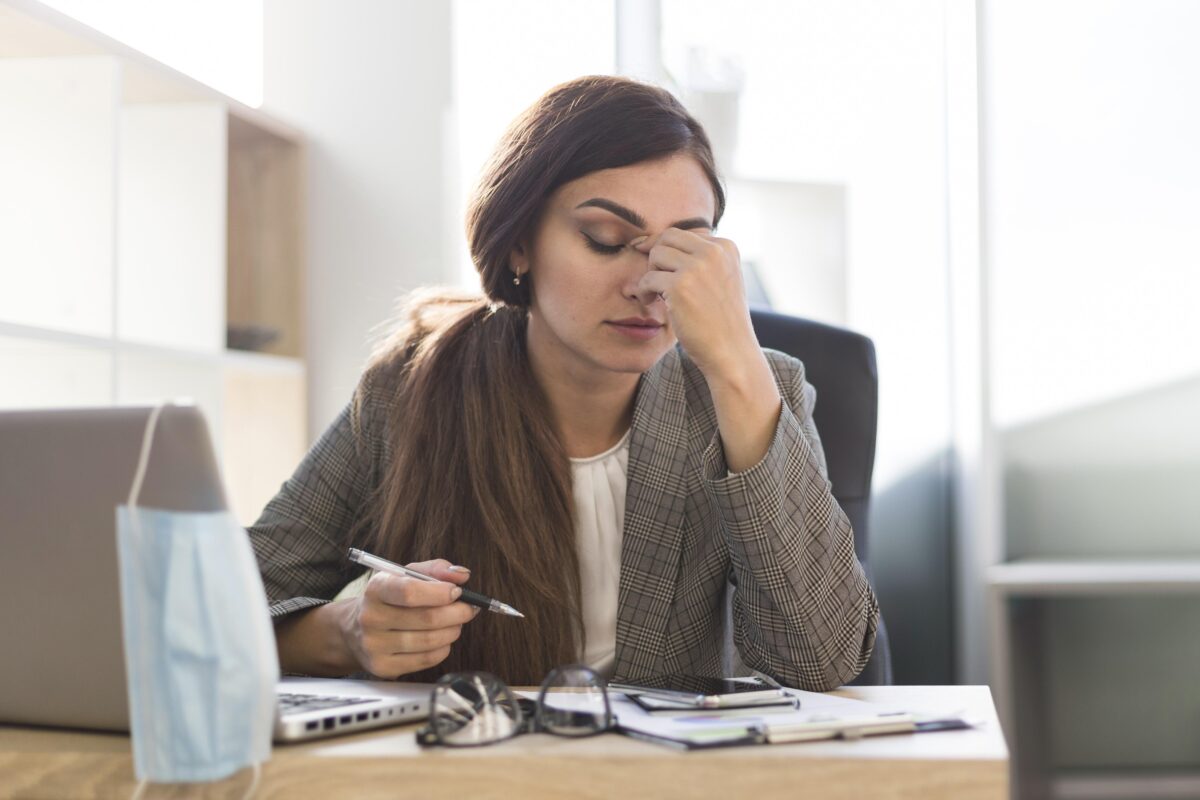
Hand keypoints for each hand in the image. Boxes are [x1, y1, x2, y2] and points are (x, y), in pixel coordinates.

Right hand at [338, 559, 477, 678]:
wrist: (354, 630)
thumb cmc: (389, 598)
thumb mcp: (405, 575)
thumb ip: (435, 570)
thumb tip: (462, 576)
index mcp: (376, 588)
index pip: (410, 592)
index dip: (440, 592)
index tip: (457, 592)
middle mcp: (371, 618)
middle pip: (426, 619)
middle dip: (457, 613)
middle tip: (468, 608)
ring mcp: (375, 646)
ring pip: (429, 641)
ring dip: (453, 630)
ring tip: (456, 623)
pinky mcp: (383, 667)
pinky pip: (426, 659)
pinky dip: (443, 648)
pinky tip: (442, 639)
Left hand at [634, 228, 760, 382]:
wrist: (732, 352)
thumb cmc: (721, 321)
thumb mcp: (721, 279)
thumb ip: (700, 259)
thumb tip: (654, 240)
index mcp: (726, 248)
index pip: (685, 235)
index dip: (670, 253)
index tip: (665, 273)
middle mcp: (714, 252)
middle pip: (668, 237)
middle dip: (657, 257)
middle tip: (658, 282)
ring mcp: (697, 268)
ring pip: (656, 254)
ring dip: (650, 273)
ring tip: (656, 294)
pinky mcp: (680, 286)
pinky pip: (647, 278)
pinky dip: (643, 292)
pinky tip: (651, 304)